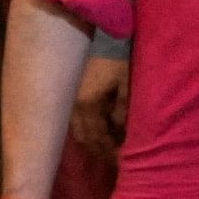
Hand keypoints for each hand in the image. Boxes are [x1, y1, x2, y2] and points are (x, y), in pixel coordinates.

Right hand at [70, 55, 130, 169]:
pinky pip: (78, 121)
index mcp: (88, 105)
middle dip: (100, 150)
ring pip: (79, 131)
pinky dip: (89, 130)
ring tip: (109, 147)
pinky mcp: (75, 95)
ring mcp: (72, 101)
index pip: (98, 137)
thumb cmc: (118, 60)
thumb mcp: (126, 85)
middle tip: (116, 159)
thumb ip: (122, 110)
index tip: (122, 161)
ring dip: (93, 141)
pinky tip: (101, 131)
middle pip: (85, 138)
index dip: (110, 151)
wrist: (105, 38)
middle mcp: (75, 106)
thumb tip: (120, 131)